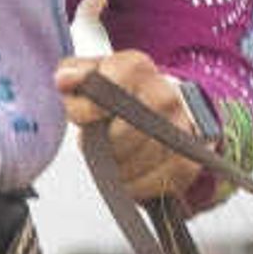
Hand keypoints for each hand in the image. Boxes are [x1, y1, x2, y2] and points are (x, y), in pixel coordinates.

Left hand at [58, 51, 202, 202]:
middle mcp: (164, 95)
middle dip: (100, 144)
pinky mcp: (187, 163)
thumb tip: (65, 80)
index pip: (105, 90)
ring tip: (116, 152)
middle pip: (117, 136)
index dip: (87, 110)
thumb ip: (73, 73)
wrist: (165, 110)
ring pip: (130, 164)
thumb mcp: (94, 75)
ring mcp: (180, 130)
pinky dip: (133, 184)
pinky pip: (147, 185)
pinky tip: (132, 168)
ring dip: (115, 166)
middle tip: (100, 139)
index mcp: (137, 68)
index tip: (83, 117)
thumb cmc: (123, 94)